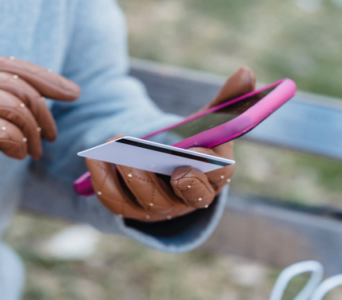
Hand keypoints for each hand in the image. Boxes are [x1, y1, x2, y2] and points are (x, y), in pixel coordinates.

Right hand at [0, 56, 79, 220]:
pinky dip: (20, 144)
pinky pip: (8, 131)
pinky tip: (18, 155)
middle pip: (17, 83)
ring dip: (34, 132)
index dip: (44, 77)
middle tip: (54, 135)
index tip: (71, 92)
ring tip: (35, 152)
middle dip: (45, 109)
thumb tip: (38, 100)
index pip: (7, 65)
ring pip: (15, 106)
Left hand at [86, 67, 254, 221]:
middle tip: (141, 155)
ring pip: (144, 200)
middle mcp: (186, 200)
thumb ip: (227, 101)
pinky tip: (95, 155)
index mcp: (212, 179)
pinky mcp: (131, 210)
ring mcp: (158, 209)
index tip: (197, 147)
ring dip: (129, 173)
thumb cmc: (190, 145)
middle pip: (178, 198)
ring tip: (113, 145)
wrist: (163, 168)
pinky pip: (115, 201)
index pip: (218, 180)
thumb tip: (245, 71)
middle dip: (162, 176)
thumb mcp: (207, 122)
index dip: (208, 167)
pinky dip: (103, 179)